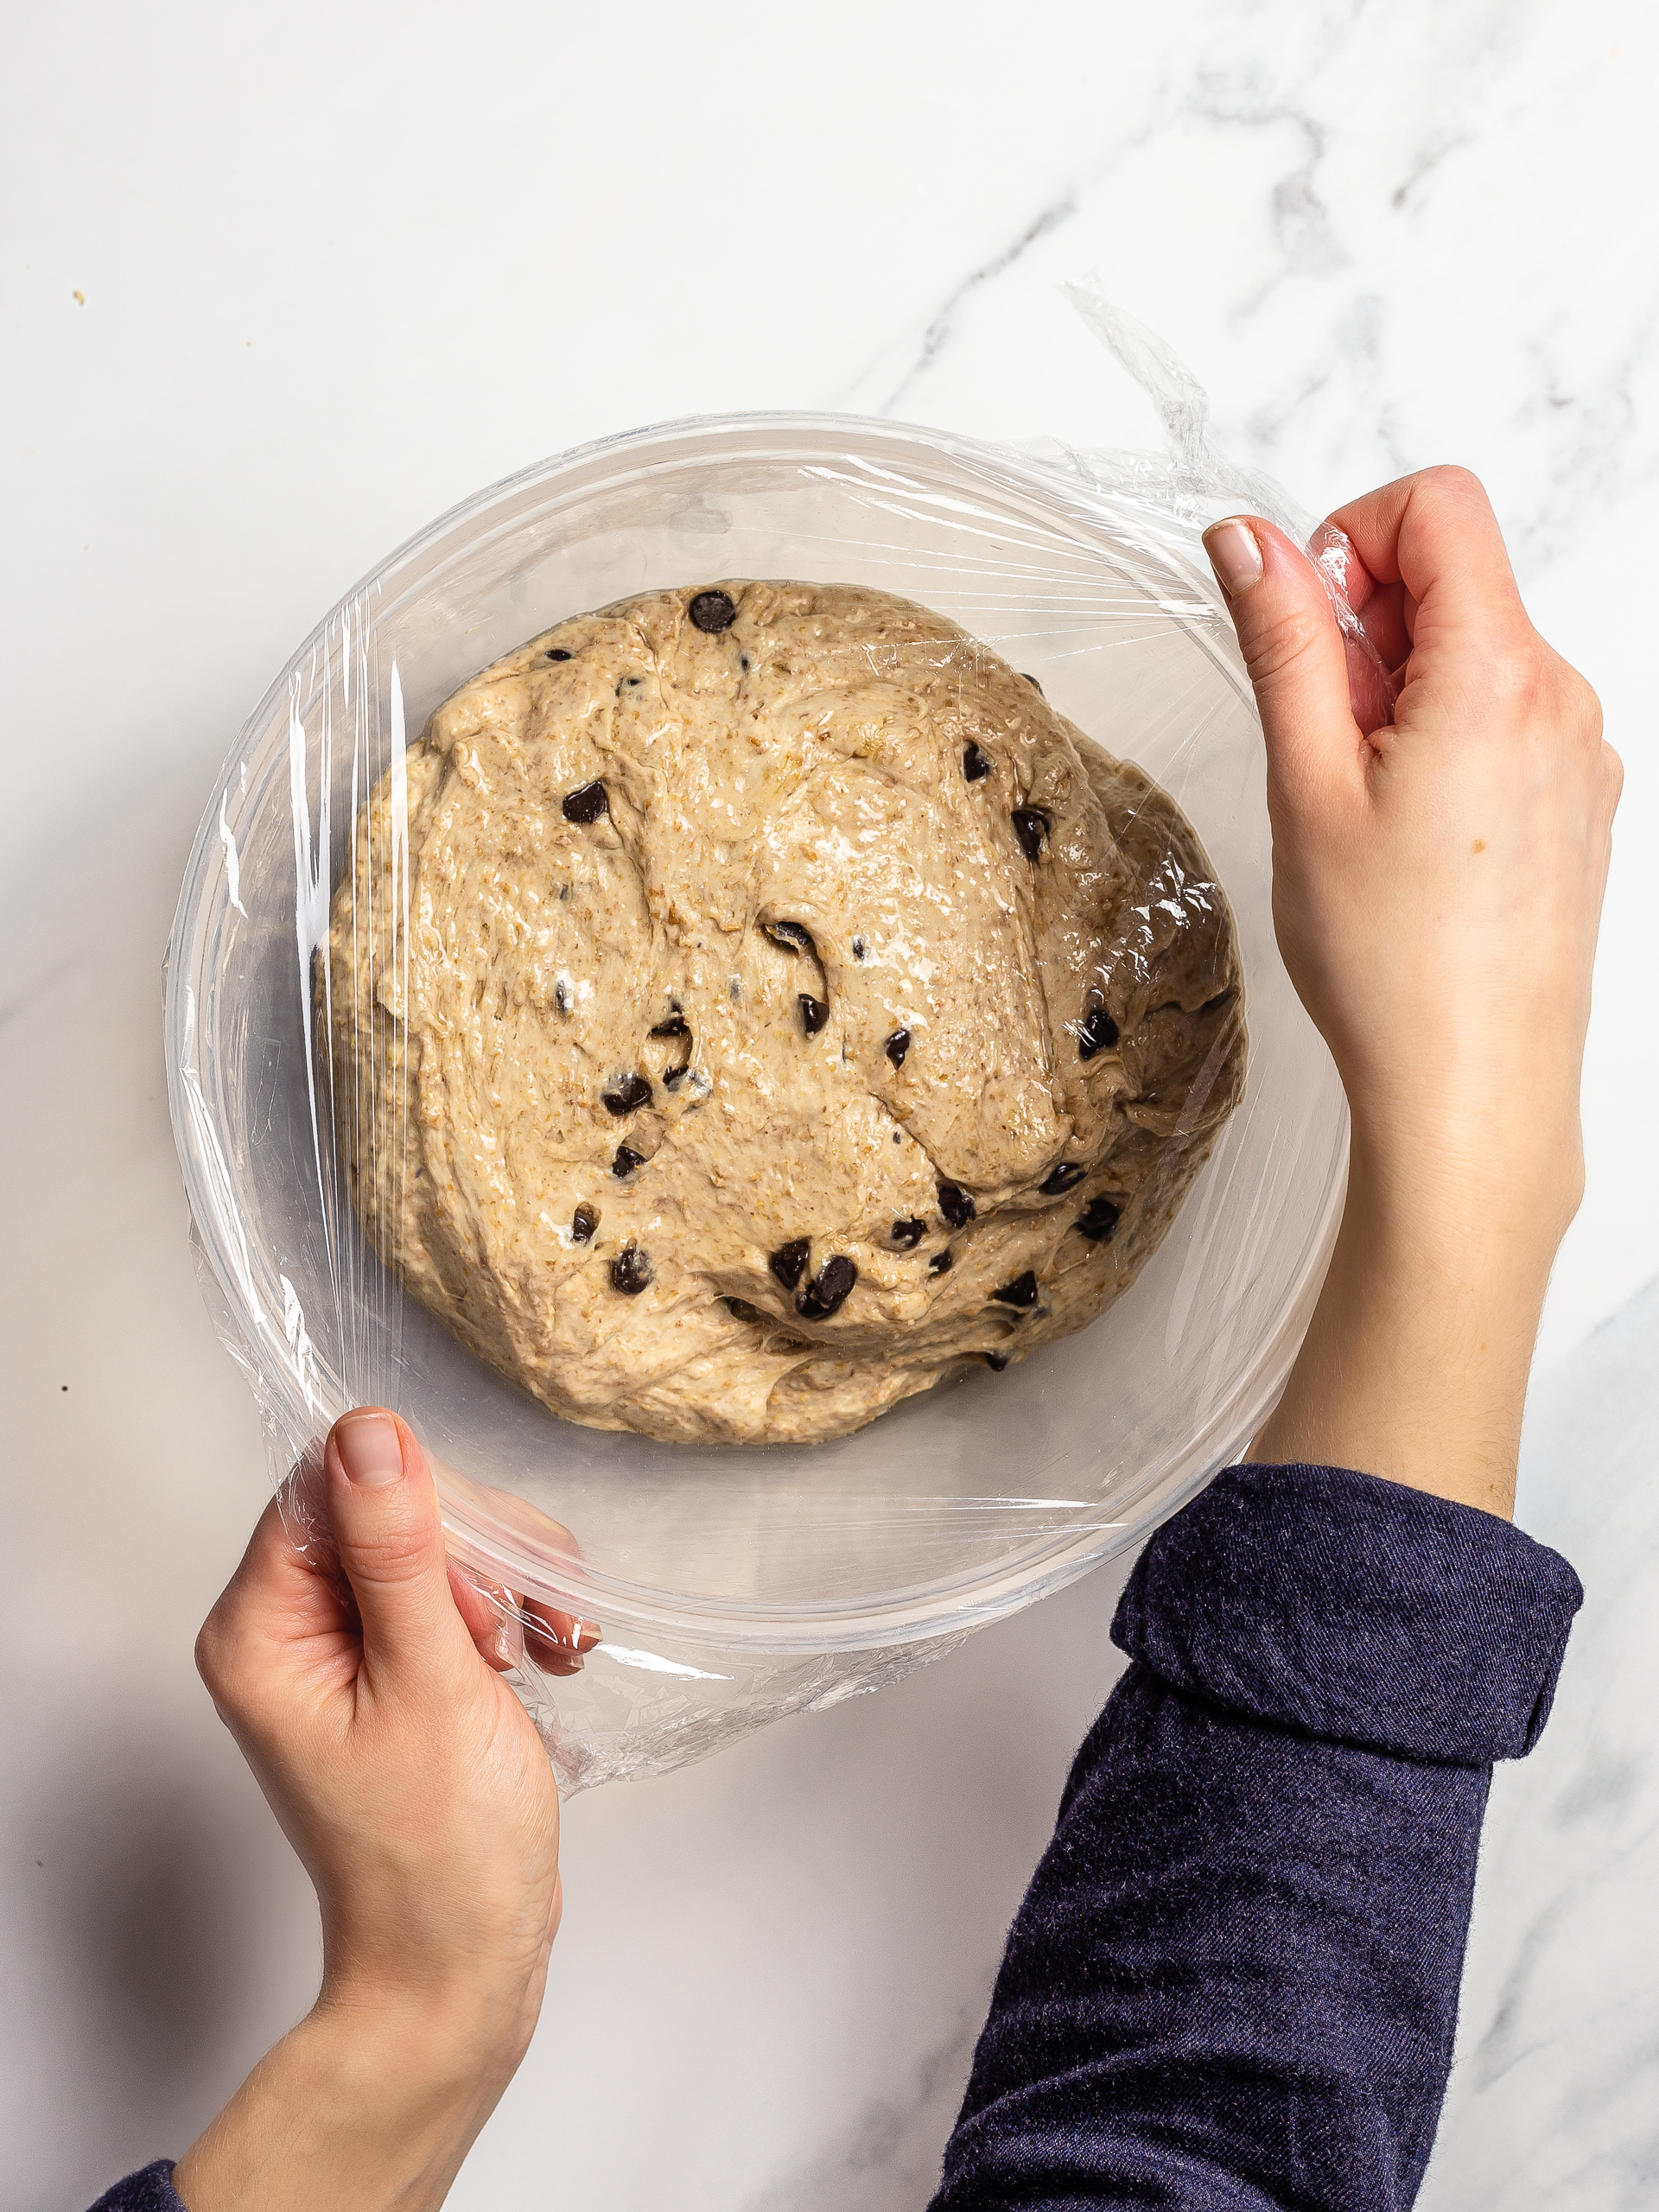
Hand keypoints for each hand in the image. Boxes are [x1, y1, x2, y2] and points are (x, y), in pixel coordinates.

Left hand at [173, 1410, 565, 2211]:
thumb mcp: (429, 1682)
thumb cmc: (437, 1854)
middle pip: (392, 1505)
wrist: (462, 1961)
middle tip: (517, 1636)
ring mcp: (347, 1648)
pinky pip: (463, 1587)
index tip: (476, 1581)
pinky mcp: (401, 1664)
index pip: (328, 1487)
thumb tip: (369, 1432)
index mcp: (260, 1631)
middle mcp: (290, 1630)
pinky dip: (518, 1610)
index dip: (420, 1510)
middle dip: (481, 1553)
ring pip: (441, 1540)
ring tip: (552, 1649)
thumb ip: (399, 1551)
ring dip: (514, 1582)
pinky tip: (554, 1655)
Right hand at [1205, 468, 1620, 1515]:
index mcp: (1498, 674)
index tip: (1309, 627)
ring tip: (1361, 808)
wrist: (1474, 1089)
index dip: (1352, 537)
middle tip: (1321, 746)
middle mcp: (1562, 696)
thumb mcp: (1306, 783)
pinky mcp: (1582, 799)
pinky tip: (1408, 834)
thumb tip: (1250, 537)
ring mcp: (1582, 750)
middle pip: (1459, 577)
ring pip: (1478, 651)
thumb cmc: (1390, 960)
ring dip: (1401, 692)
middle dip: (1370, 630)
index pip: (1439, 503)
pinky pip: (1506, 716)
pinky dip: (1444, 738)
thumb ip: (1285, 640)